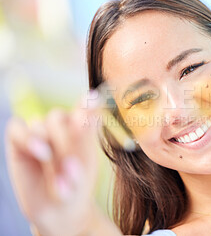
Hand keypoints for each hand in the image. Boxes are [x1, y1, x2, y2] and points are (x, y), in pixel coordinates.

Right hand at [5, 98, 100, 234]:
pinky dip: (27, 138)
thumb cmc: (78, 185)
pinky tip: (40, 152)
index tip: (93, 99)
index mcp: (81, 127)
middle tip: (71, 167)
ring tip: (59, 176)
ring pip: (40, 126)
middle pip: (58, 118)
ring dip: (49, 150)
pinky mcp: (18, 141)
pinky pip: (17, 128)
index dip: (86, 102)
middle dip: (65, 143)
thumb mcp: (86, 163)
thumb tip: (92, 103)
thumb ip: (86, 134)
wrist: (59, 211)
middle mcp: (60, 126)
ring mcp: (39, 133)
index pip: (83, 107)